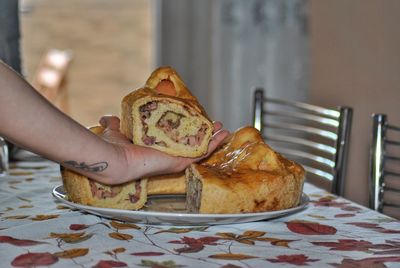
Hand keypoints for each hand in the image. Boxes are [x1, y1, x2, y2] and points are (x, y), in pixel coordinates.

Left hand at [99, 115, 228, 183]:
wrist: (112, 158)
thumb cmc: (112, 147)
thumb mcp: (117, 130)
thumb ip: (114, 123)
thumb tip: (106, 117)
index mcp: (156, 150)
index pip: (175, 141)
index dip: (186, 131)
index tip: (194, 121)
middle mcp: (167, 156)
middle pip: (191, 145)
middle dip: (203, 135)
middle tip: (213, 125)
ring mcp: (175, 160)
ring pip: (200, 148)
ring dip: (213, 138)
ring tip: (223, 128)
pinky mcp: (180, 162)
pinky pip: (201, 153)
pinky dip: (214, 143)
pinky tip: (223, 134)